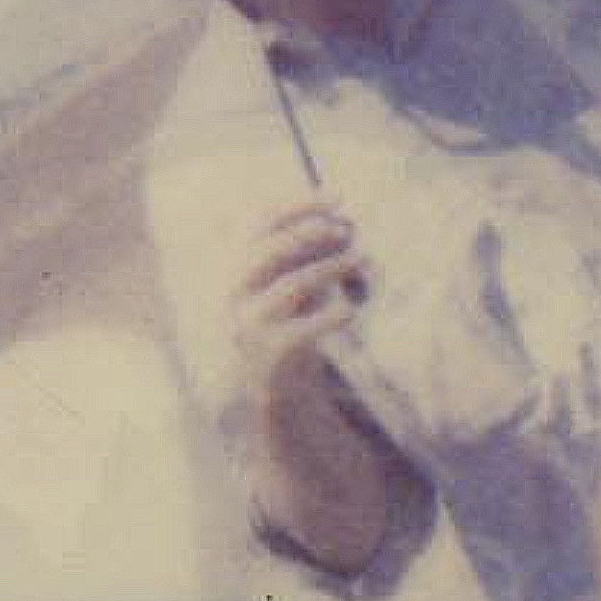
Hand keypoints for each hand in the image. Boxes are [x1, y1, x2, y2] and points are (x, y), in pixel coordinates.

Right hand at [213, 199, 402, 574]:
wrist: (279, 405)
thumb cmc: (295, 339)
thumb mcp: (299, 295)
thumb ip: (310, 262)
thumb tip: (344, 223)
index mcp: (241, 277)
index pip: (257, 227)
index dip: (295, 206)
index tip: (338, 196)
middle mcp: (237, 300)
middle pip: (267, 251)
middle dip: (310, 233)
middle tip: (351, 228)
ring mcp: (251, 332)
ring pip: (287, 286)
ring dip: (329, 267)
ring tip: (363, 259)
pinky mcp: (272, 362)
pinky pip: (301, 331)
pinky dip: (329, 314)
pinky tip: (353, 308)